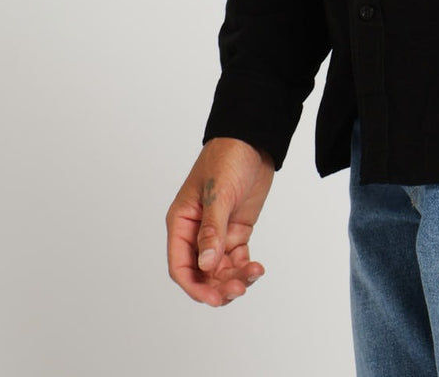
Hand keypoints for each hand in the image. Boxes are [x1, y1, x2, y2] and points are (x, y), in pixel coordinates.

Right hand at [166, 137, 274, 306]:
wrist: (253, 140)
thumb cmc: (227, 158)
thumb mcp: (218, 193)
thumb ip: (212, 230)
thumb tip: (206, 264)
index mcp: (181, 222)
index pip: (180, 265)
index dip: (194, 286)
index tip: (213, 298)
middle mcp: (196, 232)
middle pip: (202, 273)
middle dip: (218, 286)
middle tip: (239, 289)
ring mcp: (217, 232)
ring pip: (220, 270)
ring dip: (234, 278)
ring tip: (254, 274)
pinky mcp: (236, 230)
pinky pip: (237, 259)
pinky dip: (246, 267)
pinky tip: (258, 268)